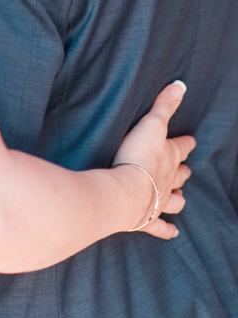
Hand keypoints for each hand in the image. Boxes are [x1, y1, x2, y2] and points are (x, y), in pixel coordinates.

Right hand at [112, 81, 195, 239]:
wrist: (125, 190)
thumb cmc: (136, 156)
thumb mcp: (151, 124)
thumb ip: (164, 105)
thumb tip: (180, 85)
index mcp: (167, 157)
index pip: (180, 147)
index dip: (185, 143)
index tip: (192, 141)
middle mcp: (167, 180)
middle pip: (179, 175)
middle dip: (183, 172)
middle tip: (186, 170)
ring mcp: (157, 201)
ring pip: (173, 201)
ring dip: (178, 199)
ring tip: (182, 199)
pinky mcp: (145, 219)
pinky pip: (159, 227)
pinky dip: (167, 230)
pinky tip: (174, 233)